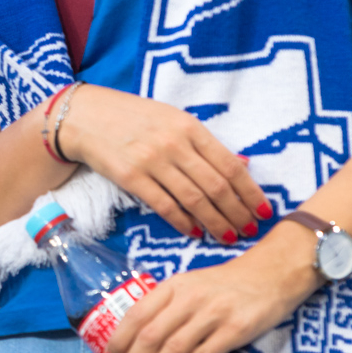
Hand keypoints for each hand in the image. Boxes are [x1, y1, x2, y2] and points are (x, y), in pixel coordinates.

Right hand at [57, 85, 269, 244]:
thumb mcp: (173, 118)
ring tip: (228, 236)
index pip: (230, 164)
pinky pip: (165, 206)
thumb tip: (241, 164)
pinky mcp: (131, 178)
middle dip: (237, 212)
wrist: (88, 116)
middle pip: (216, 186)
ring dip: (215, 222)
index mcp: (189, 126)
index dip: (250, 191)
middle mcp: (174, 143)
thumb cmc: (135, 116)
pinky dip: (183, 222)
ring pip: (194, 200)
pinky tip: (195, 232)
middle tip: (249, 230)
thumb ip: (203, 142)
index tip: (263, 210)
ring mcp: (152, 161)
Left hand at [106, 240, 320, 352]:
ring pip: (174, 349)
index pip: (138, 313)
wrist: (271, 273)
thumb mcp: (193, 285)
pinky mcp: (235, 329)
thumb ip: (169, 306)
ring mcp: (213, 313)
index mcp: (175, 285)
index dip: (121, 338)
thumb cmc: (227, 284)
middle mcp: (190, 297)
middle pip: (152, 335)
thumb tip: (141, 337)